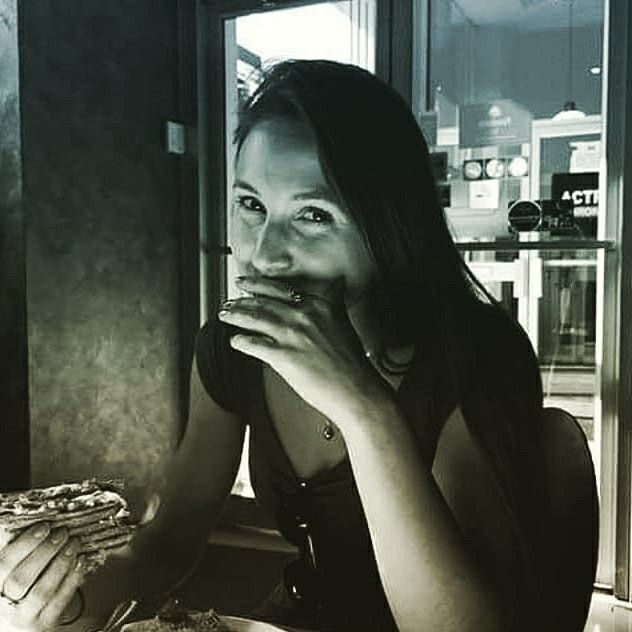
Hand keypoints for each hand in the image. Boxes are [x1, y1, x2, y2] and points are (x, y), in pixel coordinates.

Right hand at [0, 524, 84, 630]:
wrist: (17, 625)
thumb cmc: (13, 588)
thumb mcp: (7, 568)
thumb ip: (11, 547)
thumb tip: (16, 520)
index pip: (3, 564)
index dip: (24, 543)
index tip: (44, 526)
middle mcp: (3, 605)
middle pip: (21, 579)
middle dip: (45, 551)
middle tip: (62, 532)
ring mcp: (23, 618)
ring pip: (42, 591)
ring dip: (61, 563)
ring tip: (74, 543)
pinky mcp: (43, 624)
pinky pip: (59, 602)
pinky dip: (72, 579)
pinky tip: (79, 561)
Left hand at [217, 276, 390, 427]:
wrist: (356, 390)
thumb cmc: (351, 363)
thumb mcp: (343, 322)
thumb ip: (332, 303)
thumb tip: (334, 286)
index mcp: (319, 305)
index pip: (280, 289)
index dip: (258, 285)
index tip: (245, 283)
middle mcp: (304, 315)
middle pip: (263, 302)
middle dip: (241, 301)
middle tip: (228, 302)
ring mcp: (293, 335)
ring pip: (255, 318)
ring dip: (235, 316)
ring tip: (224, 316)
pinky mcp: (284, 356)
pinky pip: (254, 344)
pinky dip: (241, 341)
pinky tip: (234, 341)